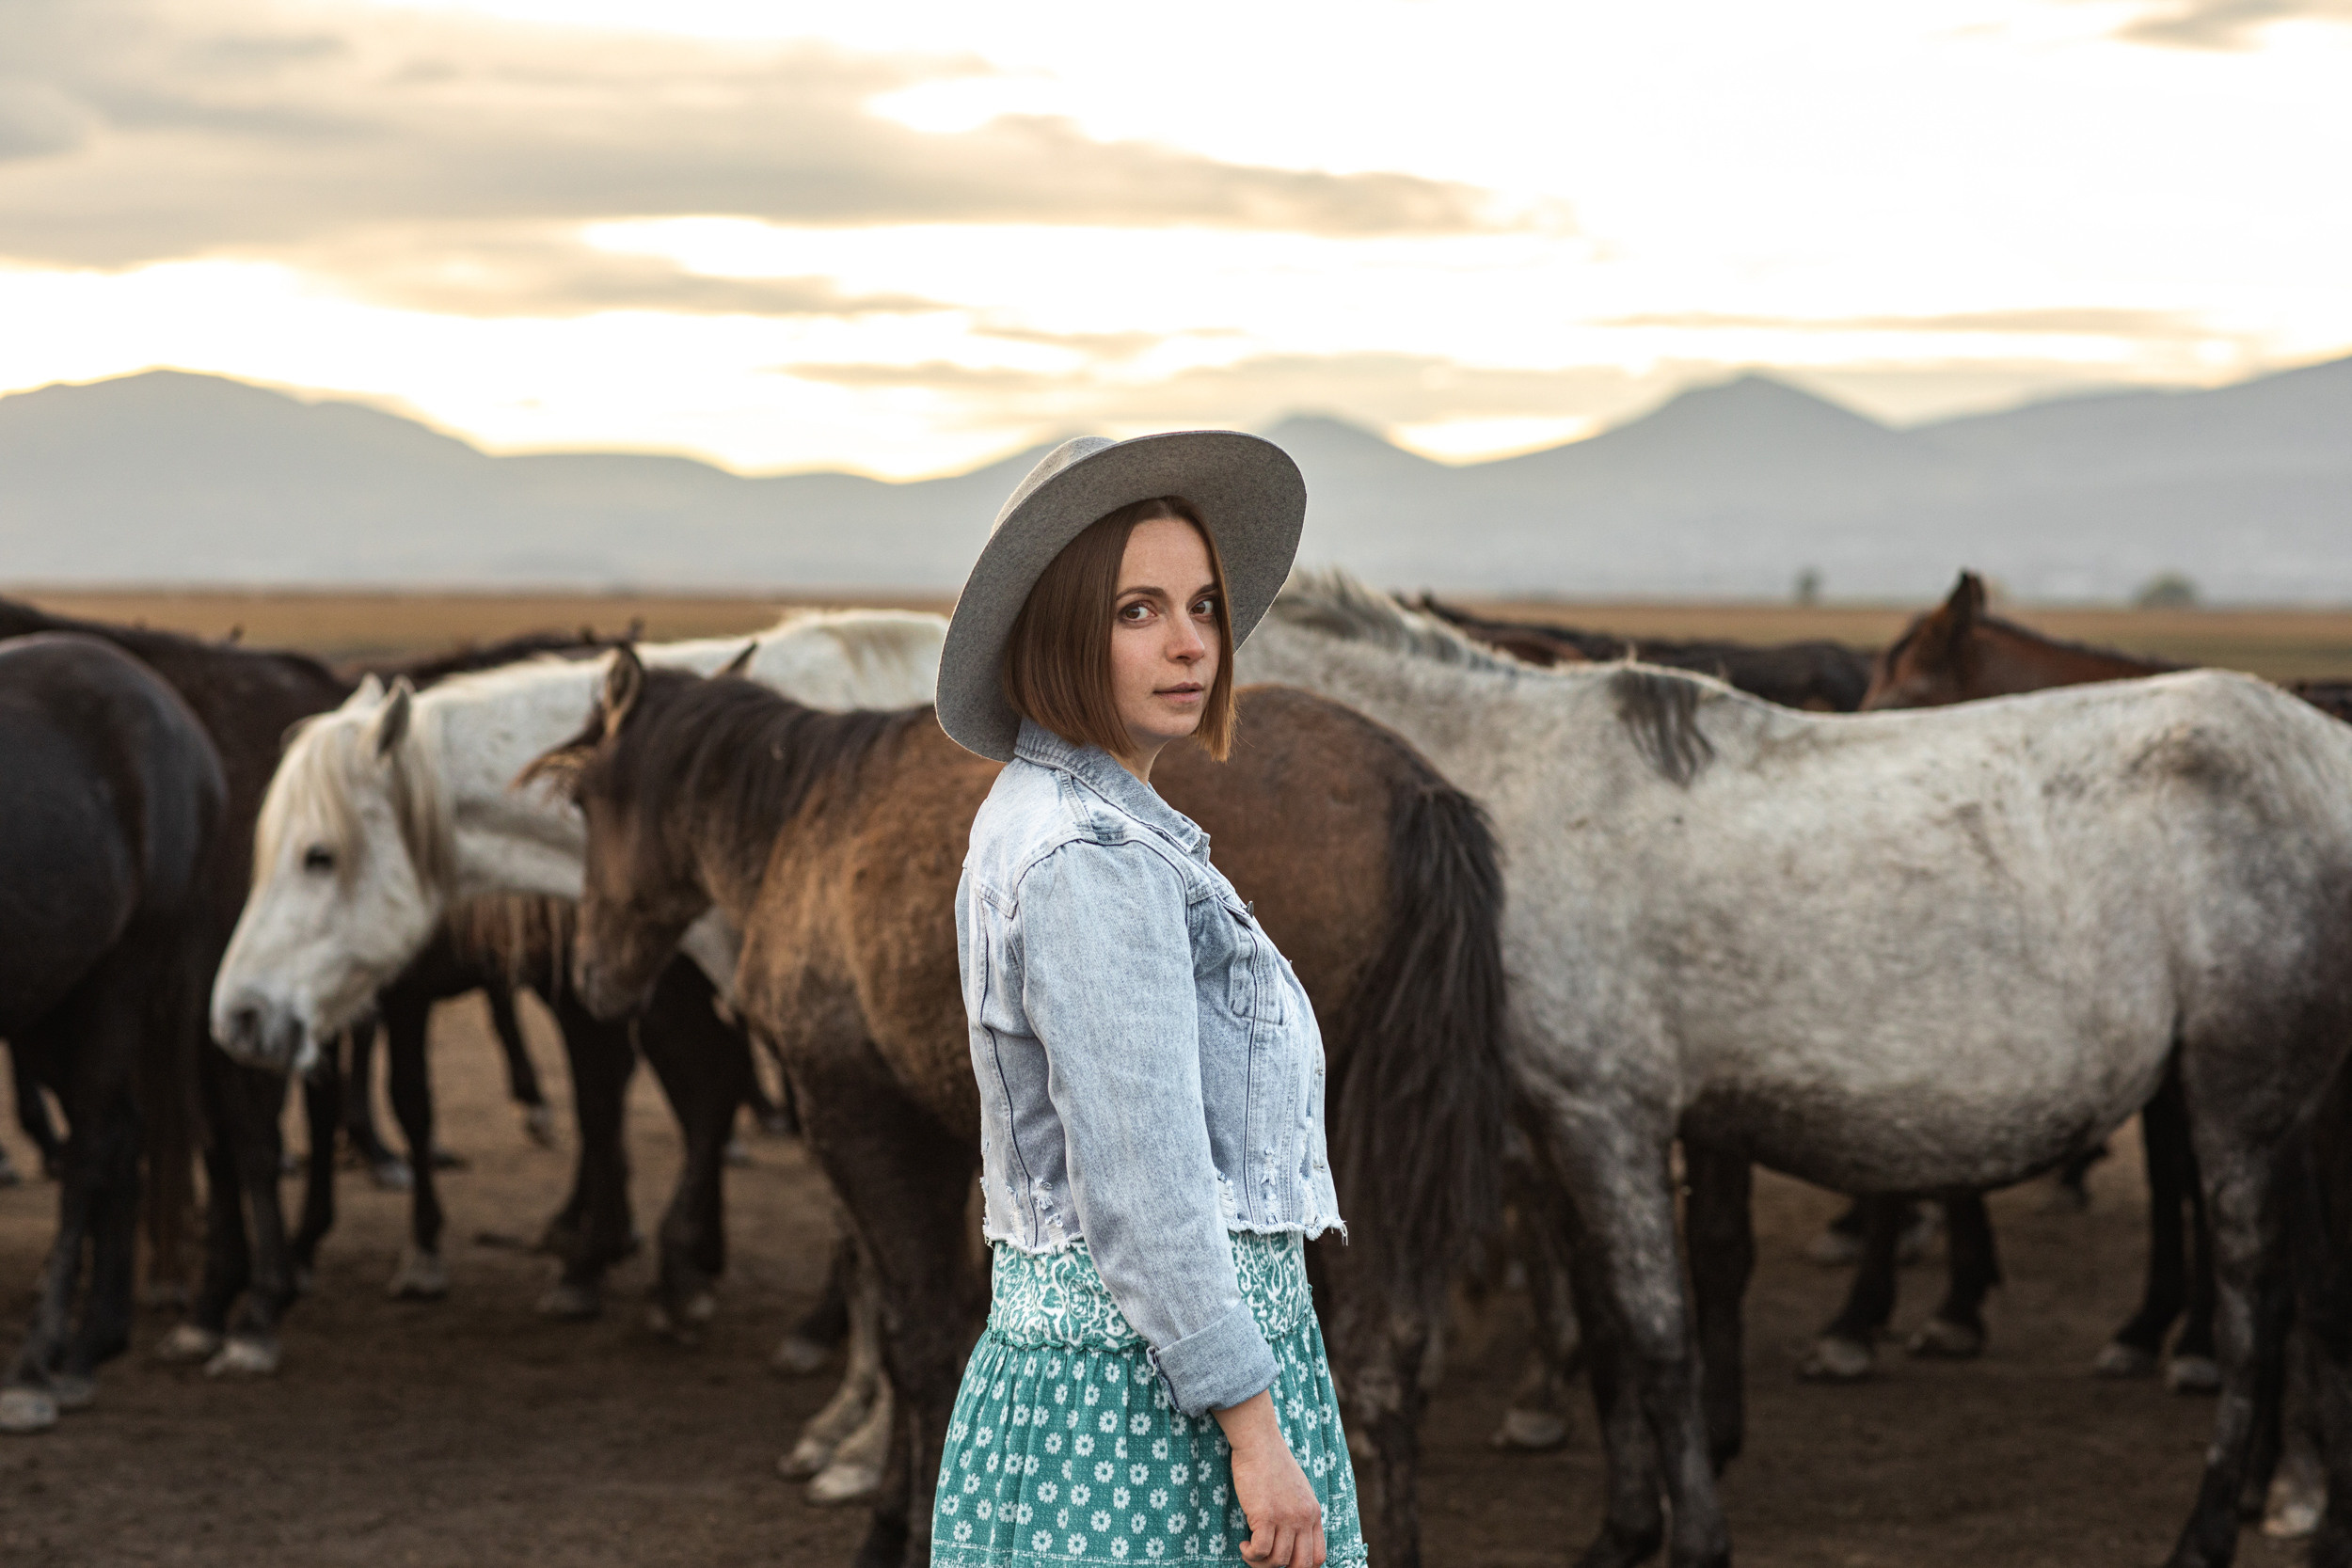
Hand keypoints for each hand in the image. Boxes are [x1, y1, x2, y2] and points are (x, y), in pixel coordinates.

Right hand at [1213, 1389, 1325, 1567]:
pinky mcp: (1265, 1515)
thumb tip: (1291, 1537)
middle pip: (1301, 1565)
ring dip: (1261, 1563)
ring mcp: (1286, 1517)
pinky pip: (1261, 1551)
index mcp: (1313, 1513)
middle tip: (1265, 1561)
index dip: (1302, 1567)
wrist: (1259, 1443)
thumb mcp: (1298, 1490)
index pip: (1318, 1556)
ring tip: (1250, 1551)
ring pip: (1278, 1561)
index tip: (1284, 1563)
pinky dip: (1250, 1555)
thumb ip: (1299, 1512)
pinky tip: (1244, 1545)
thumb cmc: (1273, 1464)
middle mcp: (1303, 1518)